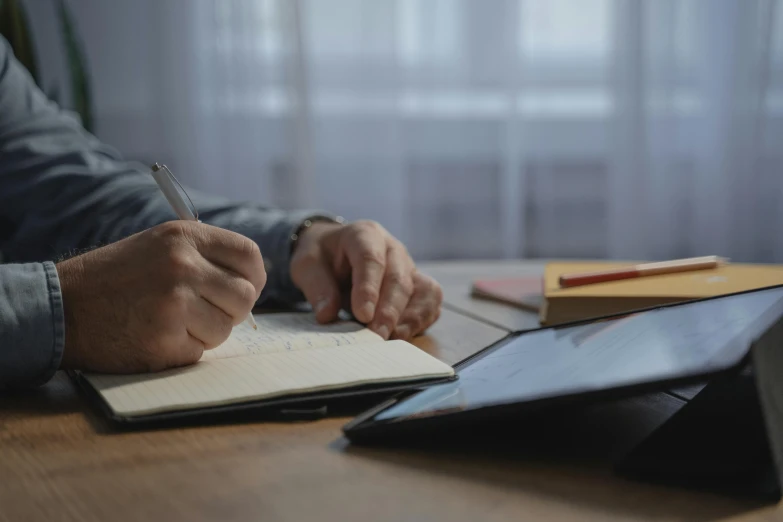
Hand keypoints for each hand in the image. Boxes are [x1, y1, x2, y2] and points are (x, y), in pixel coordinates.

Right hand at [56, 221, 265, 372]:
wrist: (61, 308)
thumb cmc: (115, 278)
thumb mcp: (159, 245)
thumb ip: (204, 255)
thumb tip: (253, 279)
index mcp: (184, 237)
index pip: (249, 255)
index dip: (254, 276)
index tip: (247, 287)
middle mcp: (183, 266)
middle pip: (245, 296)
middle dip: (232, 310)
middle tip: (206, 311)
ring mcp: (174, 305)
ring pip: (225, 328)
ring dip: (206, 332)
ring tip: (172, 321)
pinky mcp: (164, 341)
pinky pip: (200, 352)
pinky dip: (184, 350)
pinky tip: (156, 335)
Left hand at [290, 220, 442, 339]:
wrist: (334, 251)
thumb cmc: (322, 257)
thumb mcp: (307, 265)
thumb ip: (317, 287)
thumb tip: (327, 314)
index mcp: (365, 235)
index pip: (371, 259)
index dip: (369, 288)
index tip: (362, 315)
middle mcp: (393, 249)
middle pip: (400, 279)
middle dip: (389, 311)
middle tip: (375, 337)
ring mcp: (409, 267)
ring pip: (423, 291)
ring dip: (410, 318)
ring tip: (391, 339)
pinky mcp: (417, 286)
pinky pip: (430, 302)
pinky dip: (421, 320)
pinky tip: (402, 335)